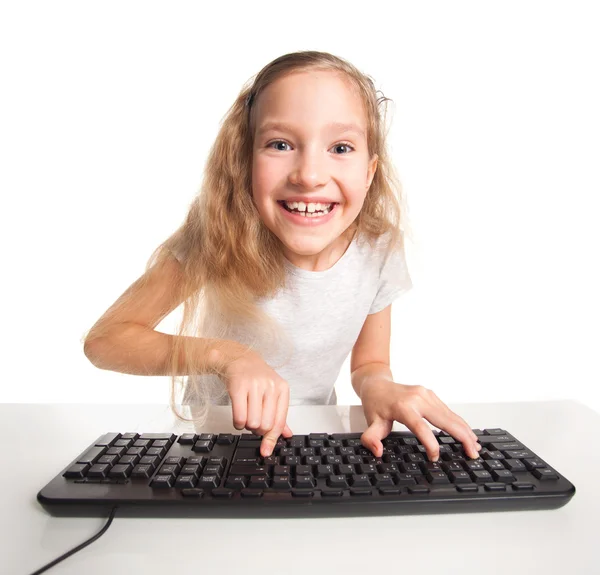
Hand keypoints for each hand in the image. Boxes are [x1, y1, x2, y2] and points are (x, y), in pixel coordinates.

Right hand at [222, 349, 292, 456]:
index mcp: (282, 389)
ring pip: (252, 423)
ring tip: (245, 416)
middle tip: (253, 421)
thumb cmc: (256, 377)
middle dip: (257, 429)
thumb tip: (286, 435)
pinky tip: (238, 416)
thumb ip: (280, 415)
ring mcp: (255, 385)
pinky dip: (237, 423)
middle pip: (265, 425)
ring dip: (246, 426)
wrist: (238, 357)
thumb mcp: (272, 392)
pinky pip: (239, 417)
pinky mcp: (238, 386)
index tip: (266, 450)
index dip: (272, 439)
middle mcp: (270, 386)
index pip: (280, 421)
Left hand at [359, 380, 480, 460]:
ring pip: (450, 415)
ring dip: (464, 430)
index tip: (435, 457)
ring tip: (475, 446)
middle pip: (444, 419)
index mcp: (403, 407)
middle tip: (473, 453)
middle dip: (461, 437)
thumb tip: (378, 451)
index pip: (421, 427)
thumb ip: (371, 439)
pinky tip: (467, 433)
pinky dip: (459, 423)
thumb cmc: (375, 404)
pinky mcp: (430, 394)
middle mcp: (417, 398)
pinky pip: (448, 410)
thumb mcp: (370, 423)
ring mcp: (426, 394)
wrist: (377, 384)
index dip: (430, 444)